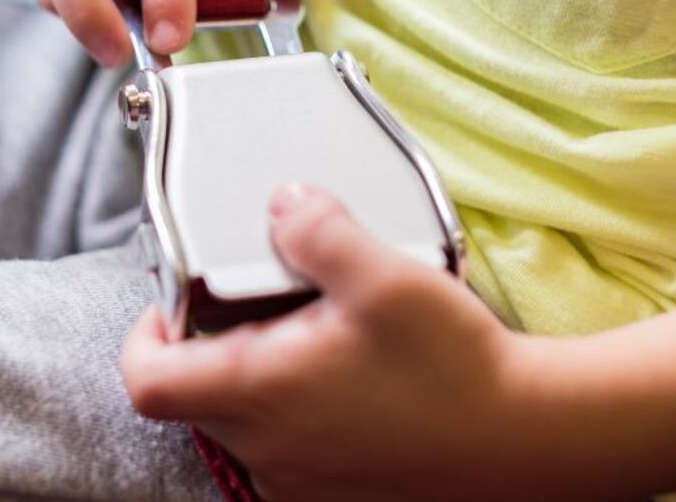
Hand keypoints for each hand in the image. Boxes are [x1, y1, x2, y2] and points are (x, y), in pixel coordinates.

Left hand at [121, 185, 549, 500]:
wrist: (532, 445)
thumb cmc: (457, 371)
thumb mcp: (385, 277)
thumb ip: (320, 230)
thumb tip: (281, 204)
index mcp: (258, 392)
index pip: (147, 380)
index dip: (144, 336)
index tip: (172, 301)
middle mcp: (267, 449)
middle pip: (192, 398)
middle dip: (209, 346)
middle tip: (259, 301)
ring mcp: (300, 483)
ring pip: (241, 425)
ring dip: (255, 380)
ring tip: (312, 337)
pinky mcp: (334, 496)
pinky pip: (285, 451)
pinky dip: (294, 414)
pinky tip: (347, 383)